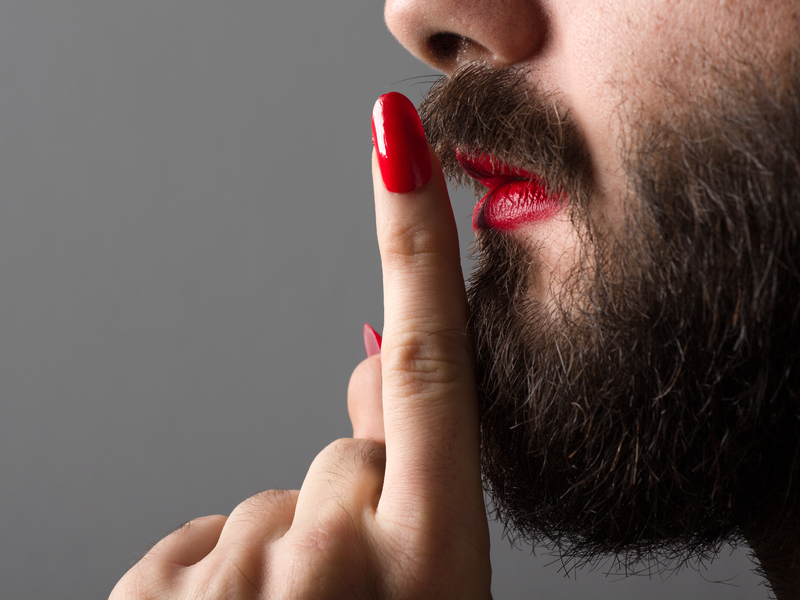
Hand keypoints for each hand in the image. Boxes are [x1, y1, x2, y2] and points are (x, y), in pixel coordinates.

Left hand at [109, 93, 491, 599]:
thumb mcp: (429, 599)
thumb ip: (409, 490)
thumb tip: (367, 382)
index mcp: (431, 568)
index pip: (425, 367)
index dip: (415, 247)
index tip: (396, 145)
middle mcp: (337, 564)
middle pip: (345, 456)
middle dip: (355, 502)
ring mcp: (239, 582)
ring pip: (267, 504)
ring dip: (283, 557)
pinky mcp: (154, 596)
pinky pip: (199, 540)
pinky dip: (216, 579)